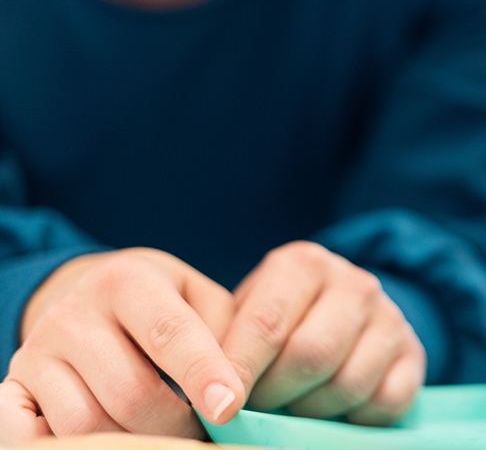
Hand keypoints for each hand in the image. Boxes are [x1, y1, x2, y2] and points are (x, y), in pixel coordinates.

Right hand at [0, 248, 244, 442]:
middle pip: (129, 392)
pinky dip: (65, 449)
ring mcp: (36, 352)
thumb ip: (227, 335)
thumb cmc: (166, 303)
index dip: (202, 374)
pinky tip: (109, 443)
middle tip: (202, 433)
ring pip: (85, 425)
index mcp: (129, 281)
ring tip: (166, 437)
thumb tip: (235, 389)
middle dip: (175, 425)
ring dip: (135, 443)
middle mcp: (73, 313)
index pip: (169, 333)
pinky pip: (29, 437)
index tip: (228, 407)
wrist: (90, 296)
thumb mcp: (201, 298)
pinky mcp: (14, 386)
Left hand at [221, 241, 424, 425]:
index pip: (267, 322)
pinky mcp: (415, 354)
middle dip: (275, 395)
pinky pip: (386, 402)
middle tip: (255, 410)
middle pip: (311, 355)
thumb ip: (224, 344)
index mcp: (303, 265)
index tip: (217, 407)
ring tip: (293, 407)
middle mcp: (353, 283)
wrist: (339, 314)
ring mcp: (390, 317)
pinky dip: (356, 420)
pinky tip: (336, 412)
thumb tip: (200, 393)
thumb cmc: (274, 324)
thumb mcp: (245, 315)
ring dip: (313, 411)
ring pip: (348, 384)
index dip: (238, 369)